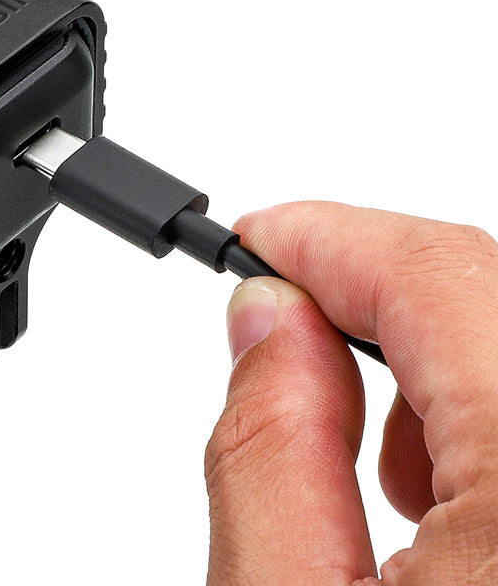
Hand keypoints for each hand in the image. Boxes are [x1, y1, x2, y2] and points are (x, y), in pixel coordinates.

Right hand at [205, 200, 497, 583]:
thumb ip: (270, 446)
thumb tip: (268, 318)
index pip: (434, 274)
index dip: (325, 238)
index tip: (258, 244)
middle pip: (479, 291)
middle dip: (368, 298)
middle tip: (282, 333)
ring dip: (429, 362)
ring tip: (370, 459)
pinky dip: (479, 410)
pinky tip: (445, 494)